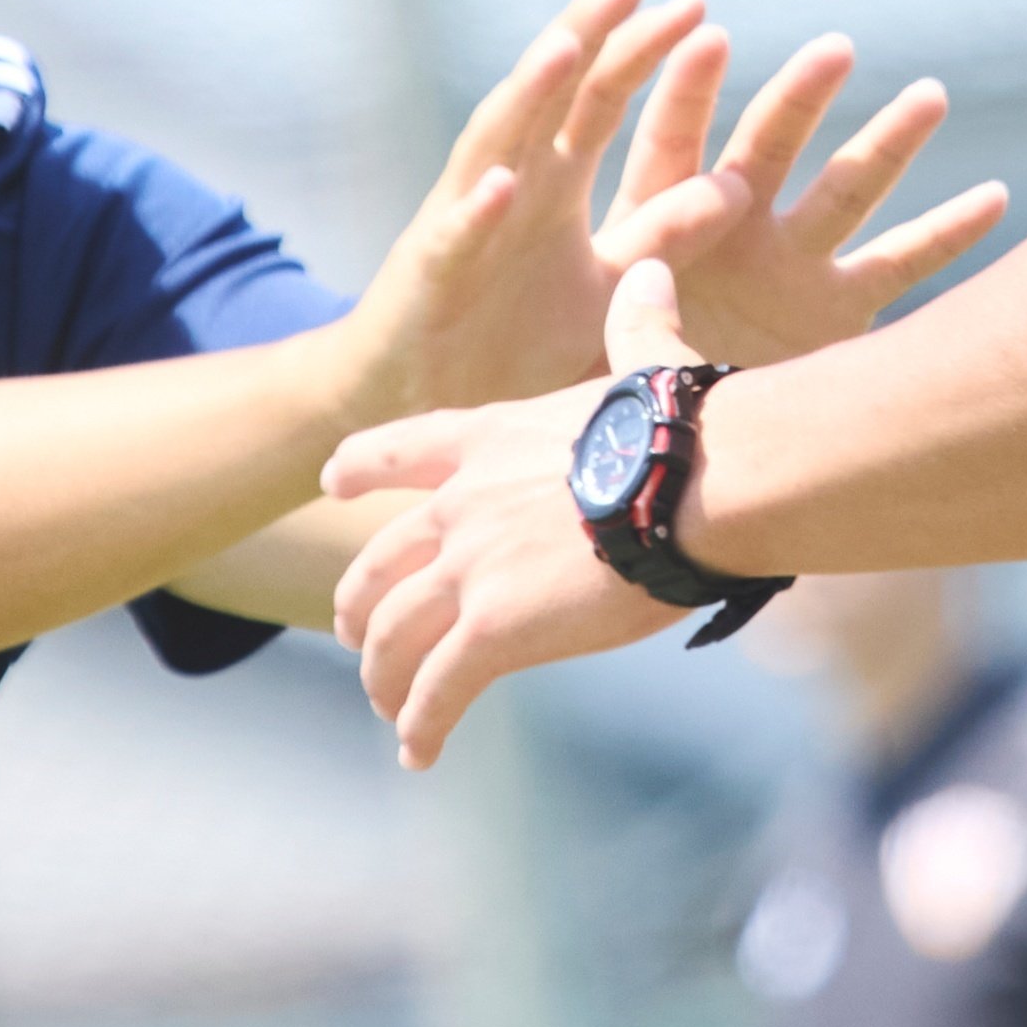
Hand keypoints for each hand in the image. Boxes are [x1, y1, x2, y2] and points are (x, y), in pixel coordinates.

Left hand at [319, 252, 699, 762]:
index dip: (358, 468)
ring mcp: (468, 572)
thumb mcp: (644, 362)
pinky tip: (419, 751)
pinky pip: (438, 692)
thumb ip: (636, 325)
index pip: (398, 450)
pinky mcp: (492, 632)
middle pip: (377, 566)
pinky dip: (422, 726)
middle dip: (359, 606)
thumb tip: (655, 274)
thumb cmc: (686, 423)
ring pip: (393, 638)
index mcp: (488, 440)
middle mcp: (459, 507)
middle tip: (357, 637)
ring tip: (390, 709)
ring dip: (384, 679)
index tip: (330, 482)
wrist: (696, 482)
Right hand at [328, 0, 691, 434]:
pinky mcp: (433, 274)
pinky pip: (455, 238)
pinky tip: (501, 184)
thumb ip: (663, 237)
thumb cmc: (511, 337)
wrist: (422, 399)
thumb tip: (737, 189)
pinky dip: (476, 211)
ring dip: (527, 95)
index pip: (600, 95)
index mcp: (552, 178)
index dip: (640, 51)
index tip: (696, 7)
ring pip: (496, 142)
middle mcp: (509, 180)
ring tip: (566, 47)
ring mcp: (466, 219)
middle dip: (588, 34)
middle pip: (549, 94)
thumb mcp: (605, 284)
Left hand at [588, 21, 1008, 364]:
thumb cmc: (612, 393)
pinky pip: (901, 264)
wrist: (667, 449)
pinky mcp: (838, 309)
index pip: (673, 144)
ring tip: (930, 95)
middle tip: (833, 53)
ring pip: (847, 189)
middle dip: (801, 97)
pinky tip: (994, 197)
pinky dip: (947, 233)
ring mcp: (792, 262)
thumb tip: (648, 277)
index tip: (710, 41)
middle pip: (770, 144)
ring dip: (889, 143)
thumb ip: (628, 314)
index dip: (689, 94)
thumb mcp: (601, 349)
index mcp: (659, 222)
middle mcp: (733, 226)